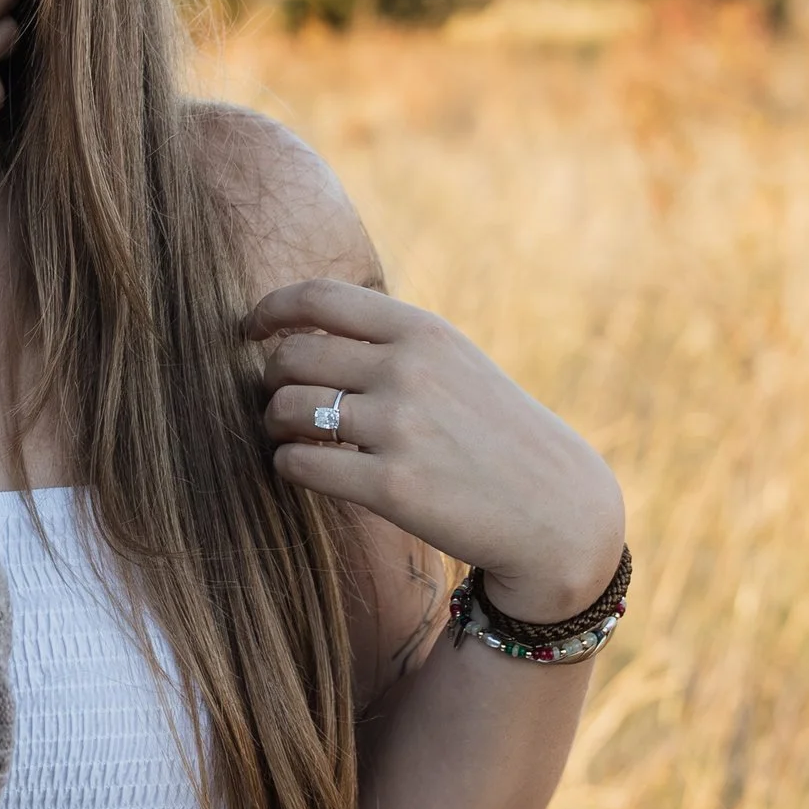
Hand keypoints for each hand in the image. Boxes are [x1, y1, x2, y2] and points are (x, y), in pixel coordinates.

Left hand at [251, 279, 626, 618]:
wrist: (557, 511)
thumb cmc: (497, 435)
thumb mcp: (457, 364)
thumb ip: (393, 342)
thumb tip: (303, 328)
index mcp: (424, 331)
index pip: (320, 297)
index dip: (271, 309)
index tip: (252, 328)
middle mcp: (408, 369)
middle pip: (292, 355)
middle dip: (271, 377)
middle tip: (279, 399)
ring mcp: (399, 427)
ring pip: (287, 409)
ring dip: (274, 424)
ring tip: (289, 436)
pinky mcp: (390, 486)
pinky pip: (299, 464)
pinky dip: (288, 464)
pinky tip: (303, 469)